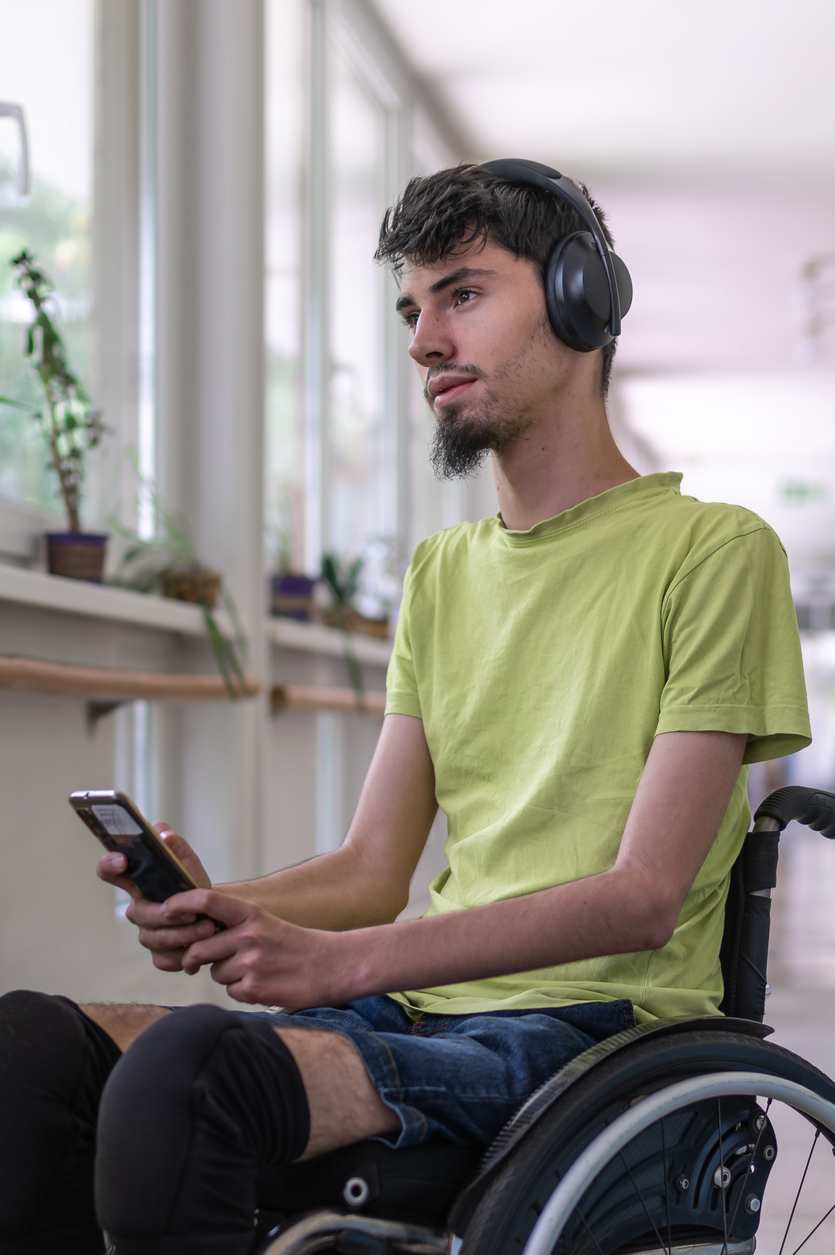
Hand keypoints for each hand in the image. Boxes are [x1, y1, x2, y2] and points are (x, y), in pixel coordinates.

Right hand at [96, 824, 214, 970]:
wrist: (215, 913)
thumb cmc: (193, 884)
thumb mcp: (187, 860)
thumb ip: (175, 845)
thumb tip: (164, 836)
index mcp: (137, 881)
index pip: (109, 871)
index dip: (109, 864)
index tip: (122, 860)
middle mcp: (137, 907)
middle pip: (139, 913)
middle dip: (166, 913)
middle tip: (192, 911)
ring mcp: (146, 932)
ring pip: (154, 938)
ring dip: (183, 934)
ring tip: (207, 927)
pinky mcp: (159, 954)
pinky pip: (164, 959)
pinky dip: (183, 956)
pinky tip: (198, 951)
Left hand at [170, 889, 354, 1007]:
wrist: (332, 965)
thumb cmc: (294, 944)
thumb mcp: (265, 923)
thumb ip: (234, 925)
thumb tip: (196, 936)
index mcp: (251, 914)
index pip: (207, 900)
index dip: (181, 903)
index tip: (166, 909)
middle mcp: (248, 935)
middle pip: (199, 948)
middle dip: (199, 959)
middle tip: (212, 960)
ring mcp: (250, 963)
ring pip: (214, 973)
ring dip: (227, 975)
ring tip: (256, 970)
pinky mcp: (253, 989)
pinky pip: (230, 992)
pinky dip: (242, 991)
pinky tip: (264, 983)